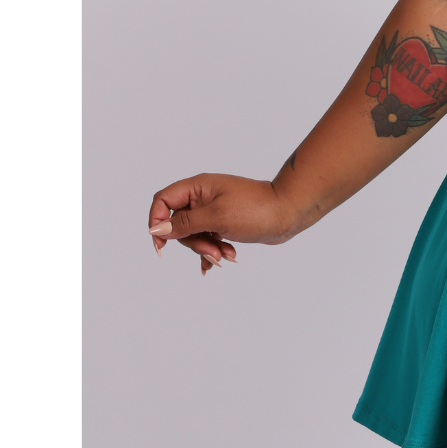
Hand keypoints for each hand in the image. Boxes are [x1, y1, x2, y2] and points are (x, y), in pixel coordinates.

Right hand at [148, 173, 297, 275]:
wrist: (290, 213)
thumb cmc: (256, 209)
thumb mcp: (217, 217)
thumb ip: (185, 223)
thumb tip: (156, 229)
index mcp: (198, 187)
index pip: (163, 201)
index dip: (157, 221)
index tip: (161, 245)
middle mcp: (203, 197)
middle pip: (178, 223)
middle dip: (193, 242)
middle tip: (214, 252)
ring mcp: (214, 210)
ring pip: (194, 235)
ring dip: (207, 249)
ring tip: (227, 257)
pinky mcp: (225, 223)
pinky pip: (209, 239)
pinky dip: (214, 250)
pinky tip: (223, 261)